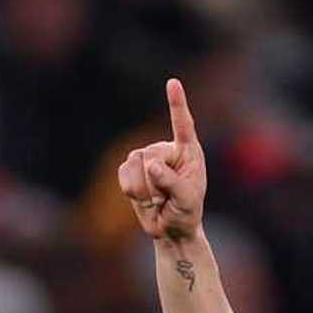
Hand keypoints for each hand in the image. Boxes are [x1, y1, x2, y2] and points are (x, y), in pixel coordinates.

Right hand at [119, 78, 207, 244]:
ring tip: (157, 200)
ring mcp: (146, 156)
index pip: (183, 124)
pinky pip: (124, 174)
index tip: (173, 83)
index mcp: (188, 151)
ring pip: (135, 164)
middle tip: (166, 199)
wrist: (171, 229)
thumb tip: (151, 165)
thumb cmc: (186, 212)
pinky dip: (132, 190)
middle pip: (151, 154)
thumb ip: (172, 182)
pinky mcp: (131, 167)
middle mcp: (166, 149)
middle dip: (155, 182)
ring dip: (144, 190)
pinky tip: (144, 199)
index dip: (177, 103)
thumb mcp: (187, 201)